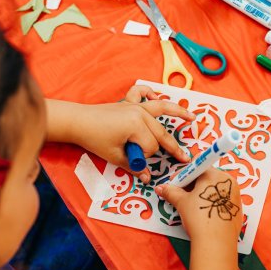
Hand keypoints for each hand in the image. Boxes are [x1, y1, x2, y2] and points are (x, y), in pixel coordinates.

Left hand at [52, 86, 194, 183]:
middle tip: (184, 158)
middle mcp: (140, 113)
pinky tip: (156, 95)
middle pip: (159, 132)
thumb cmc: (94, 138)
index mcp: (137, 126)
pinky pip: (142, 92)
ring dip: (178, 112)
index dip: (145, 157)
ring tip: (192, 117)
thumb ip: (133, 166)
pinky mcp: (129, 102)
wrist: (77, 121)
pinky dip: (150, 92)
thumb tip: (147, 176)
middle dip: (171, 147)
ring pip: (161, 108)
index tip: (135, 160)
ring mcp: (135, 105)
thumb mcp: (114, 156)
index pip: (151, 146)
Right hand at [156, 169, 242, 243]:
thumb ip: (171, 192)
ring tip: (191, 206)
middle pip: (207, 178)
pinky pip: (222, 200)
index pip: (196, 169)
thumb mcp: (181, 202)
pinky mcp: (237, 208)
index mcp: (215, 175)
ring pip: (214, 190)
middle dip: (192, 185)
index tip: (175, 184)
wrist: (216, 242)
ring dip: (202, 194)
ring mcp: (235, 195)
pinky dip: (212, 203)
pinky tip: (203, 213)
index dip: (183, 176)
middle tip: (181, 195)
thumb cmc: (199, 217)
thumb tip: (160, 188)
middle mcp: (228, 182)